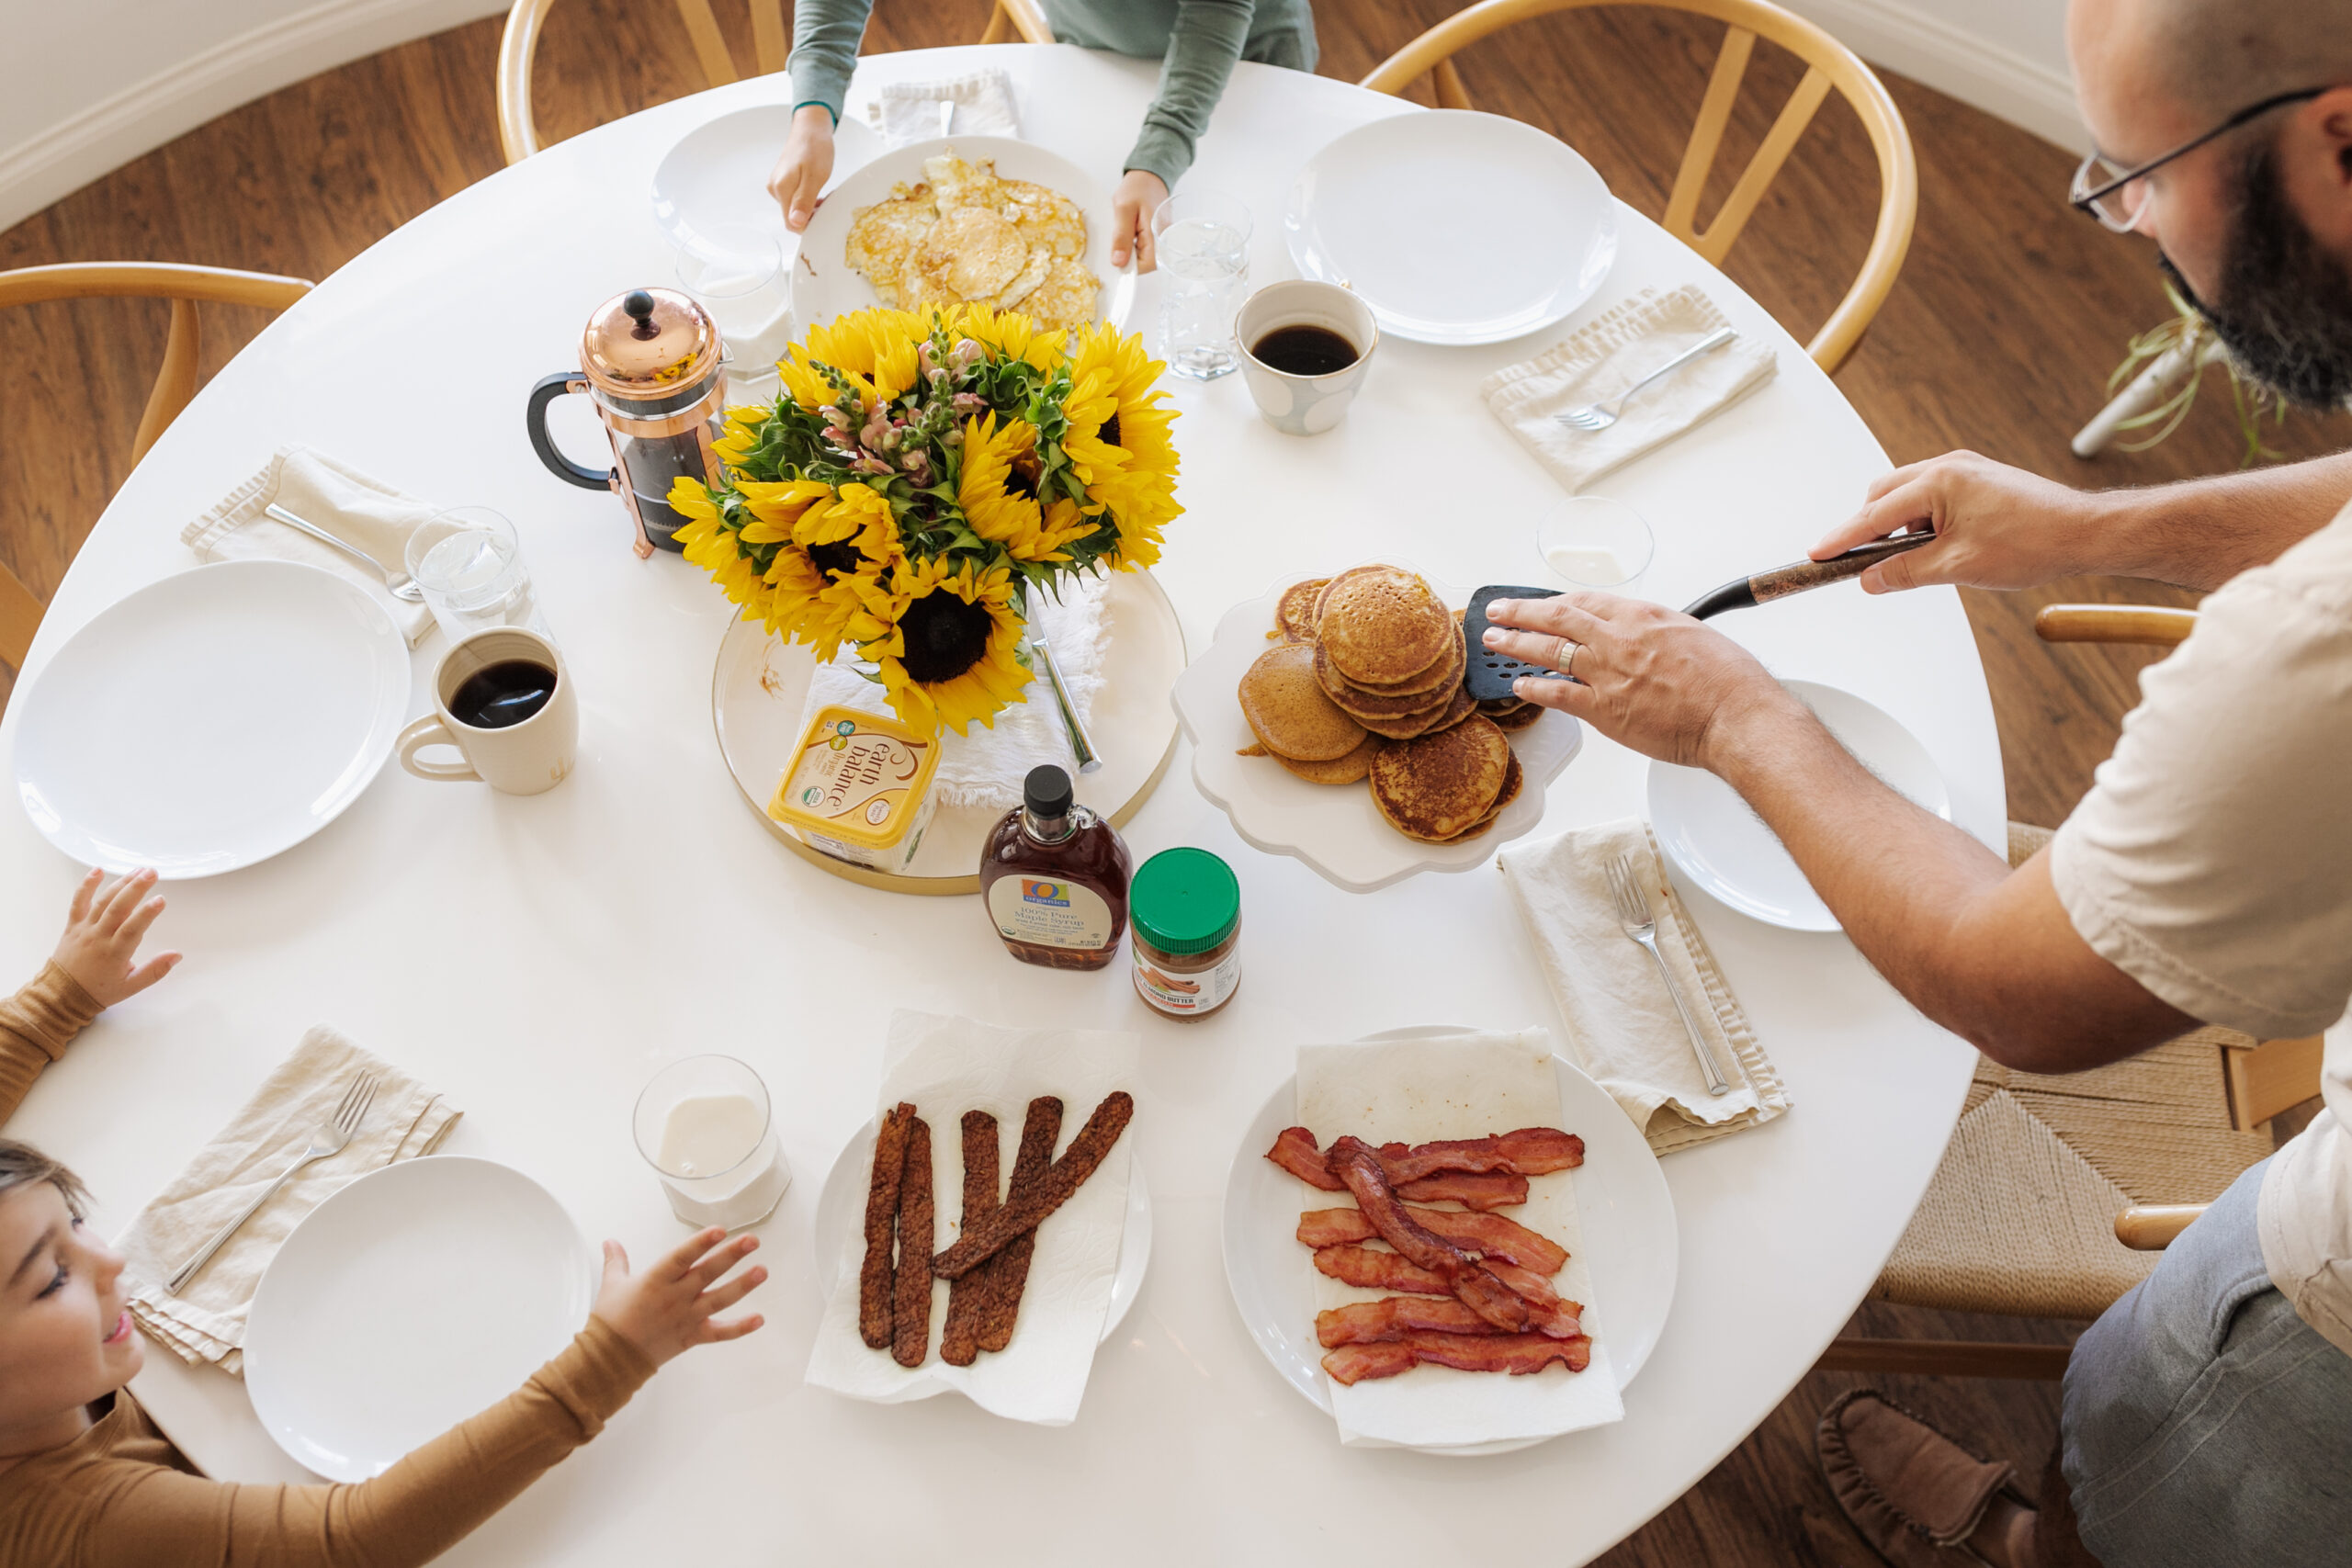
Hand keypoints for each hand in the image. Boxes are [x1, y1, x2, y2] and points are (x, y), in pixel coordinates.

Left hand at [52, 868, 179, 1007]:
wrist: (61, 995)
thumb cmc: (98, 990)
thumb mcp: (131, 987)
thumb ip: (155, 971)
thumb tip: (176, 955)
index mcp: (114, 954)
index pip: (132, 929)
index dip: (146, 913)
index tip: (161, 899)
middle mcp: (98, 938)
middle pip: (118, 909)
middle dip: (135, 888)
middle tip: (152, 873)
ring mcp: (84, 929)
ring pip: (103, 902)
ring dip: (121, 884)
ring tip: (139, 871)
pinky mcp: (73, 925)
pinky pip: (78, 902)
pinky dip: (86, 885)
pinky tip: (98, 871)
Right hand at [592, 1228, 766, 1367]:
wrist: (609, 1359)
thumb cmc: (611, 1321)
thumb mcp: (612, 1285)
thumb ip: (616, 1260)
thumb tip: (610, 1242)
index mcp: (655, 1281)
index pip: (681, 1257)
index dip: (700, 1243)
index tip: (720, 1230)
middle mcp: (674, 1297)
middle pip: (707, 1273)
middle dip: (731, 1255)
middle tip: (752, 1240)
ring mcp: (686, 1318)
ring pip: (719, 1300)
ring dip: (742, 1286)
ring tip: (762, 1271)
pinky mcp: (692, 1337)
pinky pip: (719, 1333)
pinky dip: (739, 1328)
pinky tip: (759, 1319)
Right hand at [767, 106, 837, 232]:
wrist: (811, 128)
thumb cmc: (815, 148)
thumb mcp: (815, 176)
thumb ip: (804, 201)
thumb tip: (795, 223)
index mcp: (781, 189)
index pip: (792, 223)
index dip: (810, 225)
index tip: (825, 213)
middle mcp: (776, 190)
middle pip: (793, 217)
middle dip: (812, 215)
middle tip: (828, 201)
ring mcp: (778, 185)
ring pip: (796, 209)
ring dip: (812, 208)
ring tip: (825, 194)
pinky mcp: (783, 182)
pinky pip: (796, 199)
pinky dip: (809, 200)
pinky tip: (818, 192)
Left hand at [1110, 169, 1167, 270]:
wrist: (1149, 176)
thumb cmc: (1137, 188)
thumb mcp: (1123, 209)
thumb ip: (1121, 236)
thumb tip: (1118, 262)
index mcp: (1158, 236)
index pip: (1146, 265)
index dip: (1129, 264)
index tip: (1116, 252)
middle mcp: (1164, 242)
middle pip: (1145, 264)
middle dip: (1128, 256)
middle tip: (1119, 235)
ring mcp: (1162, 241)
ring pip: (1143, 258)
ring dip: (1129, 249)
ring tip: (1124, 229)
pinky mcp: (1157, 239)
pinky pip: (1144, 250)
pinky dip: (1132, 244)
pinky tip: (1128, 230)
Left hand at [1481, 592, 1795, 769]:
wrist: (1736, 715)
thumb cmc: (1728, 681)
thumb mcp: (1694, 635)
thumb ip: (1659, 632)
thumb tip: (1645, 637)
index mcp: (1642, 617)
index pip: (1587, 602)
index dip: (1556, 603)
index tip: (1542, 603)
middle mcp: (1619, 639)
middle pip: (1558, 618)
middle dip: (1522, 612)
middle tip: (1499, 610)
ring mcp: (1608, 674)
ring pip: (1549, 651)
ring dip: (1516, 644)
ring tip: (1494, 640)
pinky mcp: (1605, 710)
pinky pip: (1557, 694)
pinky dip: (1534, 689)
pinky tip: (1518, 686)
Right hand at [1808, 450, 2098, 593]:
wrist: (2082, 532)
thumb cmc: (2034, 541)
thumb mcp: (1958, 566)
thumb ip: (1906, 571)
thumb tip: (1871, 579)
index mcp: (1940, 481)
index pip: (1874, 514)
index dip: (1842, 538)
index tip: (1817, 554)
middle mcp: (1948, 467)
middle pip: (1883, 497)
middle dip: (1867, 530)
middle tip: (1860, 564)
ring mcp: (1964, 471)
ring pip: (1907, 497)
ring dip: (1897, 528)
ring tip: (1908, 561)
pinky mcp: (1976, 481)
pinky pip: (1931, 498)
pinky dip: (1920, 522)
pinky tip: (1932, 548)